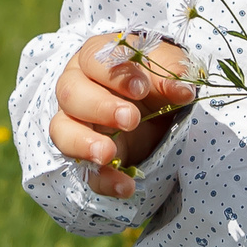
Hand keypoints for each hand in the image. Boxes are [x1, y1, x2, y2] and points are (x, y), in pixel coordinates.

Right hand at [49, 33, 196, 197]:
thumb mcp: (168, 67)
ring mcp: (76, 124)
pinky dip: (104, 180)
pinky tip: (126, 187)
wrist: (155, 106)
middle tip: (131, 119)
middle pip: (70, 94)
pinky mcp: (87, 157)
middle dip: (99, 107)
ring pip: (62, 131)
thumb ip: (174, 72)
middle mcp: (76, 88)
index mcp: (94, 59)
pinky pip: (85, 172)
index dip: (113, 74)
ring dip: (83, 144)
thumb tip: (184, 90)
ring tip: (107, 154)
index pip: (92, 59)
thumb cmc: (154, 77)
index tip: (140, 88)